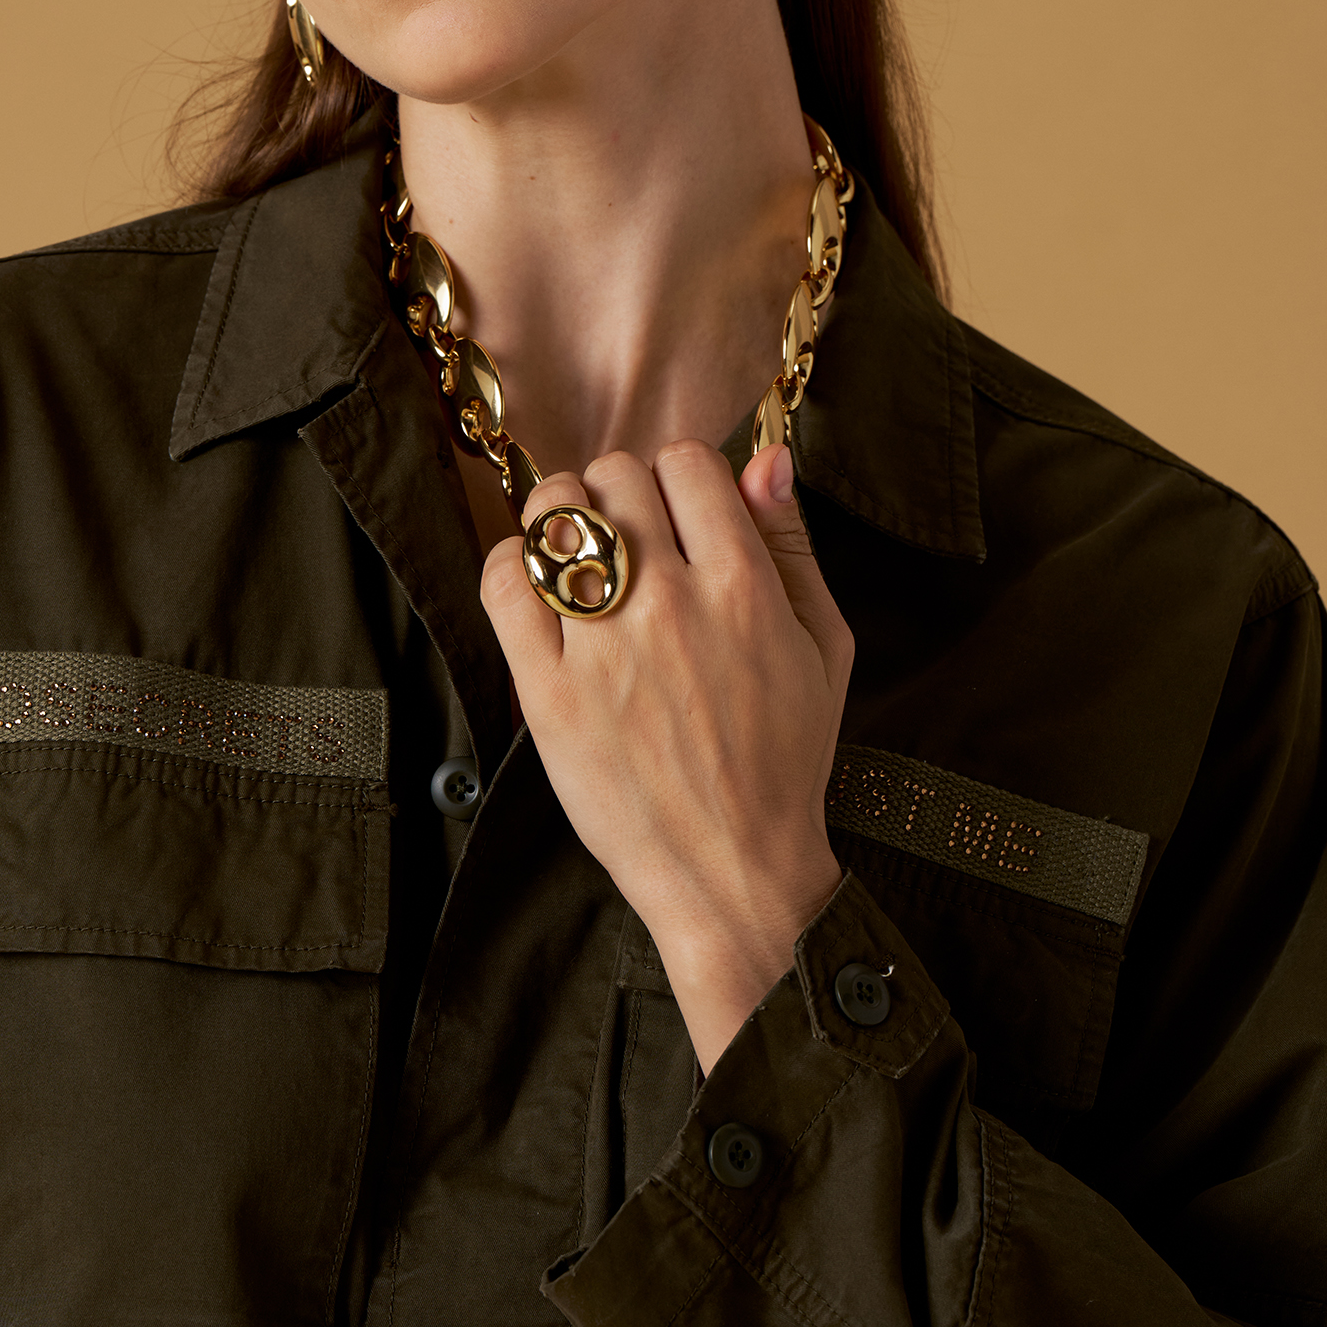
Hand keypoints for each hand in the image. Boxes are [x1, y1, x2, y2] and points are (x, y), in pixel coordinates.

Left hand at [481, 440, 853, 1073]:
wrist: (733, 870)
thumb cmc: (784, 760)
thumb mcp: (822, 645)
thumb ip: (791, 544)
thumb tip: (766, 455)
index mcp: (744, 588)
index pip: (687, 463)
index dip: (680, 478)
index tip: (677, 513)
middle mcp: (672, 605)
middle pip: (616, 475)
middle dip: (621, 494)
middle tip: (628, 539)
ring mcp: (603, 648)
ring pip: (554, 514)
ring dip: (562, 518)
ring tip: (578, 556)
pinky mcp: (546, 692)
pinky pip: (504, 583)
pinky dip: (511, 565)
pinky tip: (536, 587)